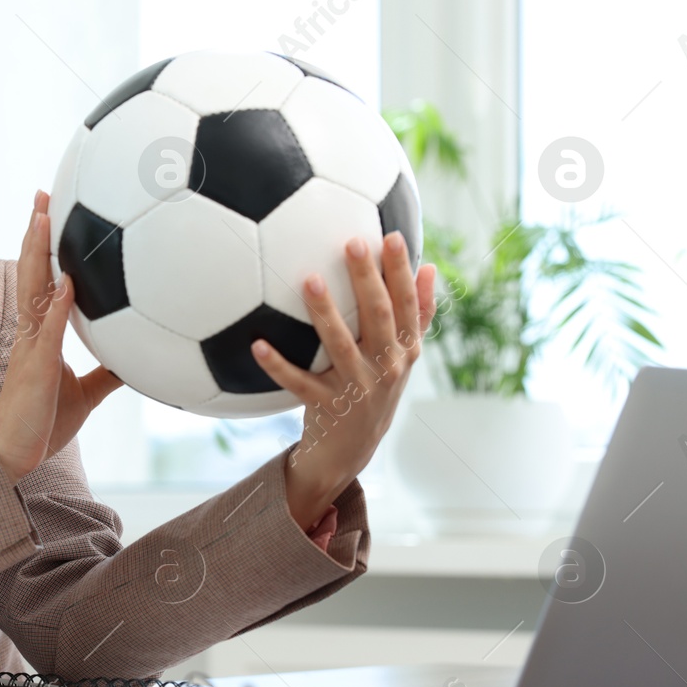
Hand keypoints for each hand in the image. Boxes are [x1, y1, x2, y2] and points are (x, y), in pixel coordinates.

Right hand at [0, 190, 125, 482]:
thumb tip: (136, 360)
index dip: (43, 246)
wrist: (17, 455)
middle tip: (42, 194)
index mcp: (41, 334)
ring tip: (44, 218)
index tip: (48, 212)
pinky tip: (70, 284)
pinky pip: (47, 332)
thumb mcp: (86, 394)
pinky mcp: (36, 368)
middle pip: (31, 271)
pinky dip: (57, 306)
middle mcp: (32, 332)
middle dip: (35, 232)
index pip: (42, 279)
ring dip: (38, 254)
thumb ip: (107, 372)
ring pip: (32, 290)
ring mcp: (31, 347)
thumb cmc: (44, 424)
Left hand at [251, 232, 437, 530]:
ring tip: (309, 280)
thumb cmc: (375, 389)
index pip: (406, 304)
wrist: (352, 450)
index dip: (400, 271)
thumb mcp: (402, 356)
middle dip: (367, 278)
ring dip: (325, 312)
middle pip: (377, 316)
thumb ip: (417, 314)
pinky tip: (256, 345)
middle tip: (352, 243)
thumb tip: (430, 266)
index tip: (391, 236)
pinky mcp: (325, 405)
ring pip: (339, 344)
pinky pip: (297, 381)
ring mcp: (356, 387)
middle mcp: (386, 367)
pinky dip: (276, 364)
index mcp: (404, 350)